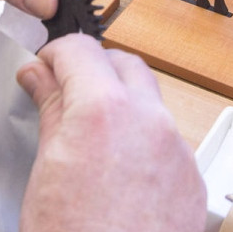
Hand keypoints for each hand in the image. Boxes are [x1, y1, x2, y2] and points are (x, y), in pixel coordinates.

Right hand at [17, 35, 206, 231]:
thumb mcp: (44, 171)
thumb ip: (50, 111)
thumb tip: (39, 76)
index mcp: (104, 111)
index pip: (81, 50)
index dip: (55, 55)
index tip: (42, 69)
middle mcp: (149, 121)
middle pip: (125, 65)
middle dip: (95, 72)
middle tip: (64, 94)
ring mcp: (177, 150)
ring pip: (152, 102)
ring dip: (122, 105)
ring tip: (91, 139)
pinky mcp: (193, 181)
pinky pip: (168, 141)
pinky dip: (143, 141)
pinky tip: (119, 173)